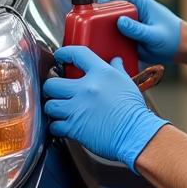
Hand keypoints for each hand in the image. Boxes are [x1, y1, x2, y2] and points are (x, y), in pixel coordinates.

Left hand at [43, 46, 168, 171]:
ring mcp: (78, 108)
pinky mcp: (74, 127)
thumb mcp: (127, 83)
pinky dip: (57, 126)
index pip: (77, 54)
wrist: (137, 134)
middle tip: (58, 92)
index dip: (64, 53)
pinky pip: (54, 125)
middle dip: (53, 88)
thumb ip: (118, 70)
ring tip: (61, 110)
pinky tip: (65, 125)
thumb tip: (116, 60)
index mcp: (101, 74)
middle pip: (52, 83)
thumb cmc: (134, 110)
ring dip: (54, 108)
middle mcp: (86, 88)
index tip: (60, 57)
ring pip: (49, 105)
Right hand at [99, 0, 181, 64]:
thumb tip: (120, 21)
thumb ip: (138, 29)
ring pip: (111, 24)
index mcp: (141, 3)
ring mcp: (132, 24)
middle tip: (94, 28)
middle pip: (110, 8)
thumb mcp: (155, 35)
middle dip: (101, 16)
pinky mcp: (131, 36)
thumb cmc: (175, 38)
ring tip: (99, 40)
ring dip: (105, 31)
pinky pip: (116, 36)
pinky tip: (109, 49)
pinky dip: (111, 41)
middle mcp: (134, 12)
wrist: (184, 50)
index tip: (97, 9)